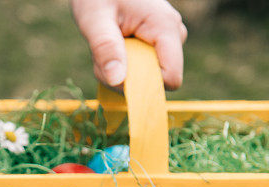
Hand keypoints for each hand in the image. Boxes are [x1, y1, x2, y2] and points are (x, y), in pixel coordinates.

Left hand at [72, 0, 187, 88]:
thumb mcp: (95, 18)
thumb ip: (105, 48)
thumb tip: (116, 81)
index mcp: (165, 26)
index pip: (170, 78)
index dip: (143, 86)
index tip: (115, 75)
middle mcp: (173, 34)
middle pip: (155, 80)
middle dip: (124, 76)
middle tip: (102, 54)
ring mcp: (166, 40)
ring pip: (145, 76)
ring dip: (120, 71)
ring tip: (106, 45)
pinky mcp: (157, 45)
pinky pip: (141, 69)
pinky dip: (121, 65)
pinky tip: (112, 47)